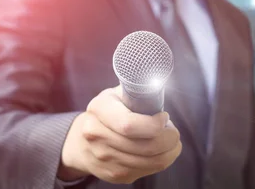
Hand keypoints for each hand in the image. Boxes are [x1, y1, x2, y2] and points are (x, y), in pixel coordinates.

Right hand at [58, 86, 181, 183]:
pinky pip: (147, 171)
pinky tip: (160, 151)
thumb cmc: (109, 112)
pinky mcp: (113, 174)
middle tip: (174, 132)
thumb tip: (159, 80)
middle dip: (169, 139)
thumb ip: (137, 89)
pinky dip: (160, 161)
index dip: (154, 124)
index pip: (129, 125)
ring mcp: (104, 158)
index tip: (164, 117)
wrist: (81, 142)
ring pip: (150, 162)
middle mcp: (96, 135)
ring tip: (170, 141)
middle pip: (145, 147)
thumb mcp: (117, 94)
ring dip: (169, 152)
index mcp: (98, 109)